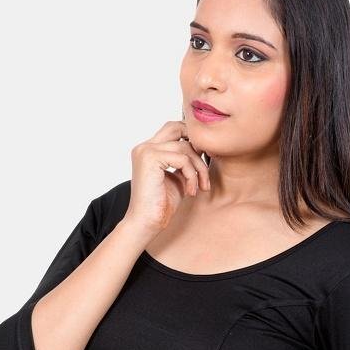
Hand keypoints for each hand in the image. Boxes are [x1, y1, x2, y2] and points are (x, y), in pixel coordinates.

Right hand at [124, 119, 210, 233]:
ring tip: (200, 186)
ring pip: (185, 146)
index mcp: (149, 150)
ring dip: (199, 168)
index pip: (174, 129)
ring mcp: (146, 151)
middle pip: (177, 126)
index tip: (204, 160)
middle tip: (205, 164)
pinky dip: (192, 175)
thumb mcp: (178, 178)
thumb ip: (185, 161)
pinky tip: (191, 191)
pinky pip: (183, 159)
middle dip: (196, 144)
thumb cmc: (162, 205)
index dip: (192, 140)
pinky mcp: (150, 158)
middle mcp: (144, 147)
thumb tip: (202, 148)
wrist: (147, 223)